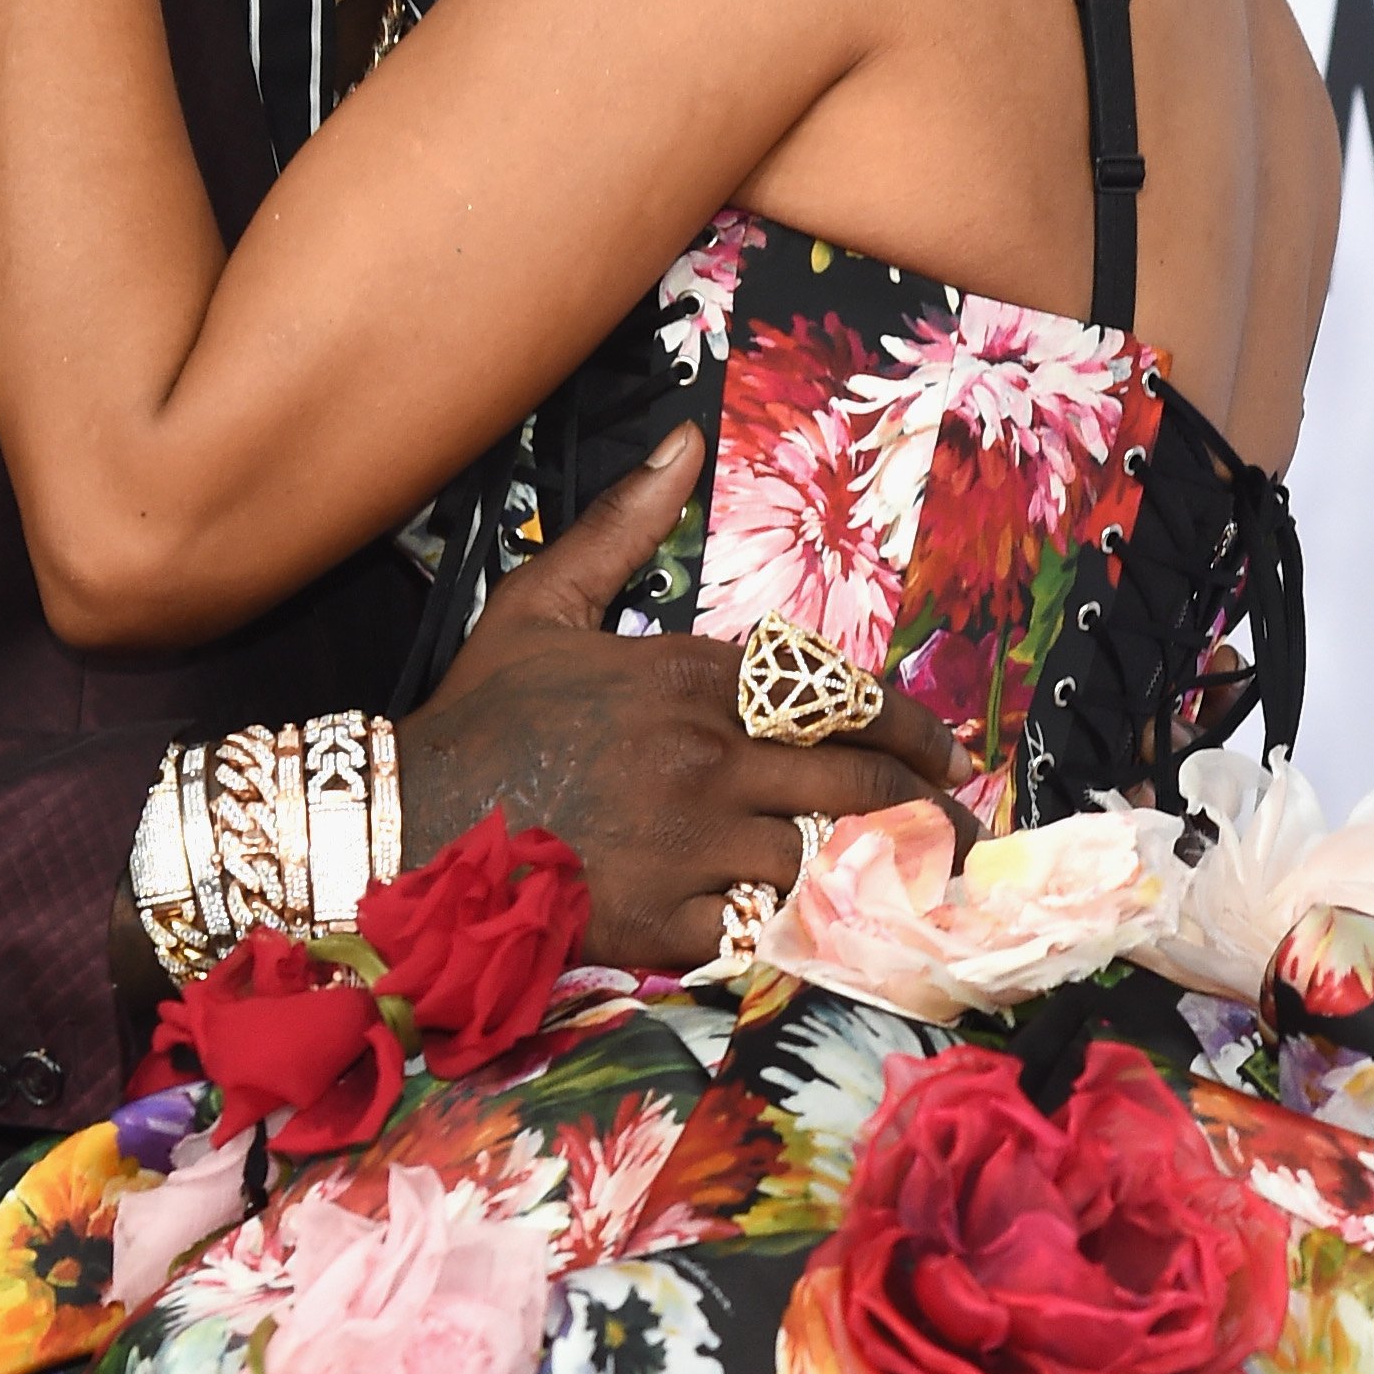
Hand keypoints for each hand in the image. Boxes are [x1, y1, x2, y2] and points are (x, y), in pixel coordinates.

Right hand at [400, 426, 974, 972]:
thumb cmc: (482, 713)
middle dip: (928, 806)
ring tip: (920, 887)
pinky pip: (761, 931)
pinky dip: (794, 932)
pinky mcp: (665, 922)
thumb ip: (623, 524)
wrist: (408, 823)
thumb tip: (684, 441)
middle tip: (966, 826)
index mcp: (689, 678)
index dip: (904, 728)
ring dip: (873, 873)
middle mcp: (706, 758)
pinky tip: (826, 933)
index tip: (940, 750)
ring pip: (820, 859)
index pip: (836, 697)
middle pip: (854, 782)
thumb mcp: (545, 599)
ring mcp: (689, 844)